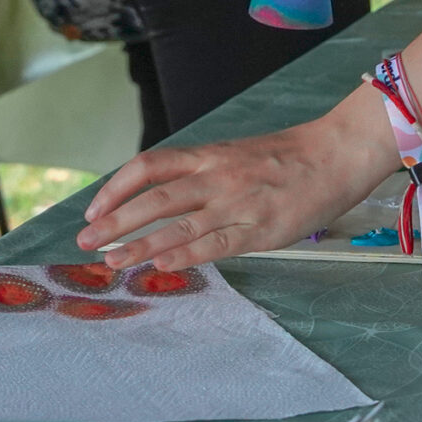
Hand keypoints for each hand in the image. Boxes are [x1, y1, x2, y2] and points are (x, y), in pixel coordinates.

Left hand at [75, 93, 392, 270]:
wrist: (336, 154)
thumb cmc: (289, 157)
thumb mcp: (237, 155)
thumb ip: (203, 174)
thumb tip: (164, 198)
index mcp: (210, 155)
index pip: (149, 167)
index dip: (115, 188)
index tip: (94, 210)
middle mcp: (217, 177)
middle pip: (153, 198)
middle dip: (114, 220)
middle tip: (86, 242)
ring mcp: (237, 203)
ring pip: (176, 225)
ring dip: (139, 245)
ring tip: (111, 261)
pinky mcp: (259, 229)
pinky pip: (213, 245)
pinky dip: (183, 257)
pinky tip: (160, 267)